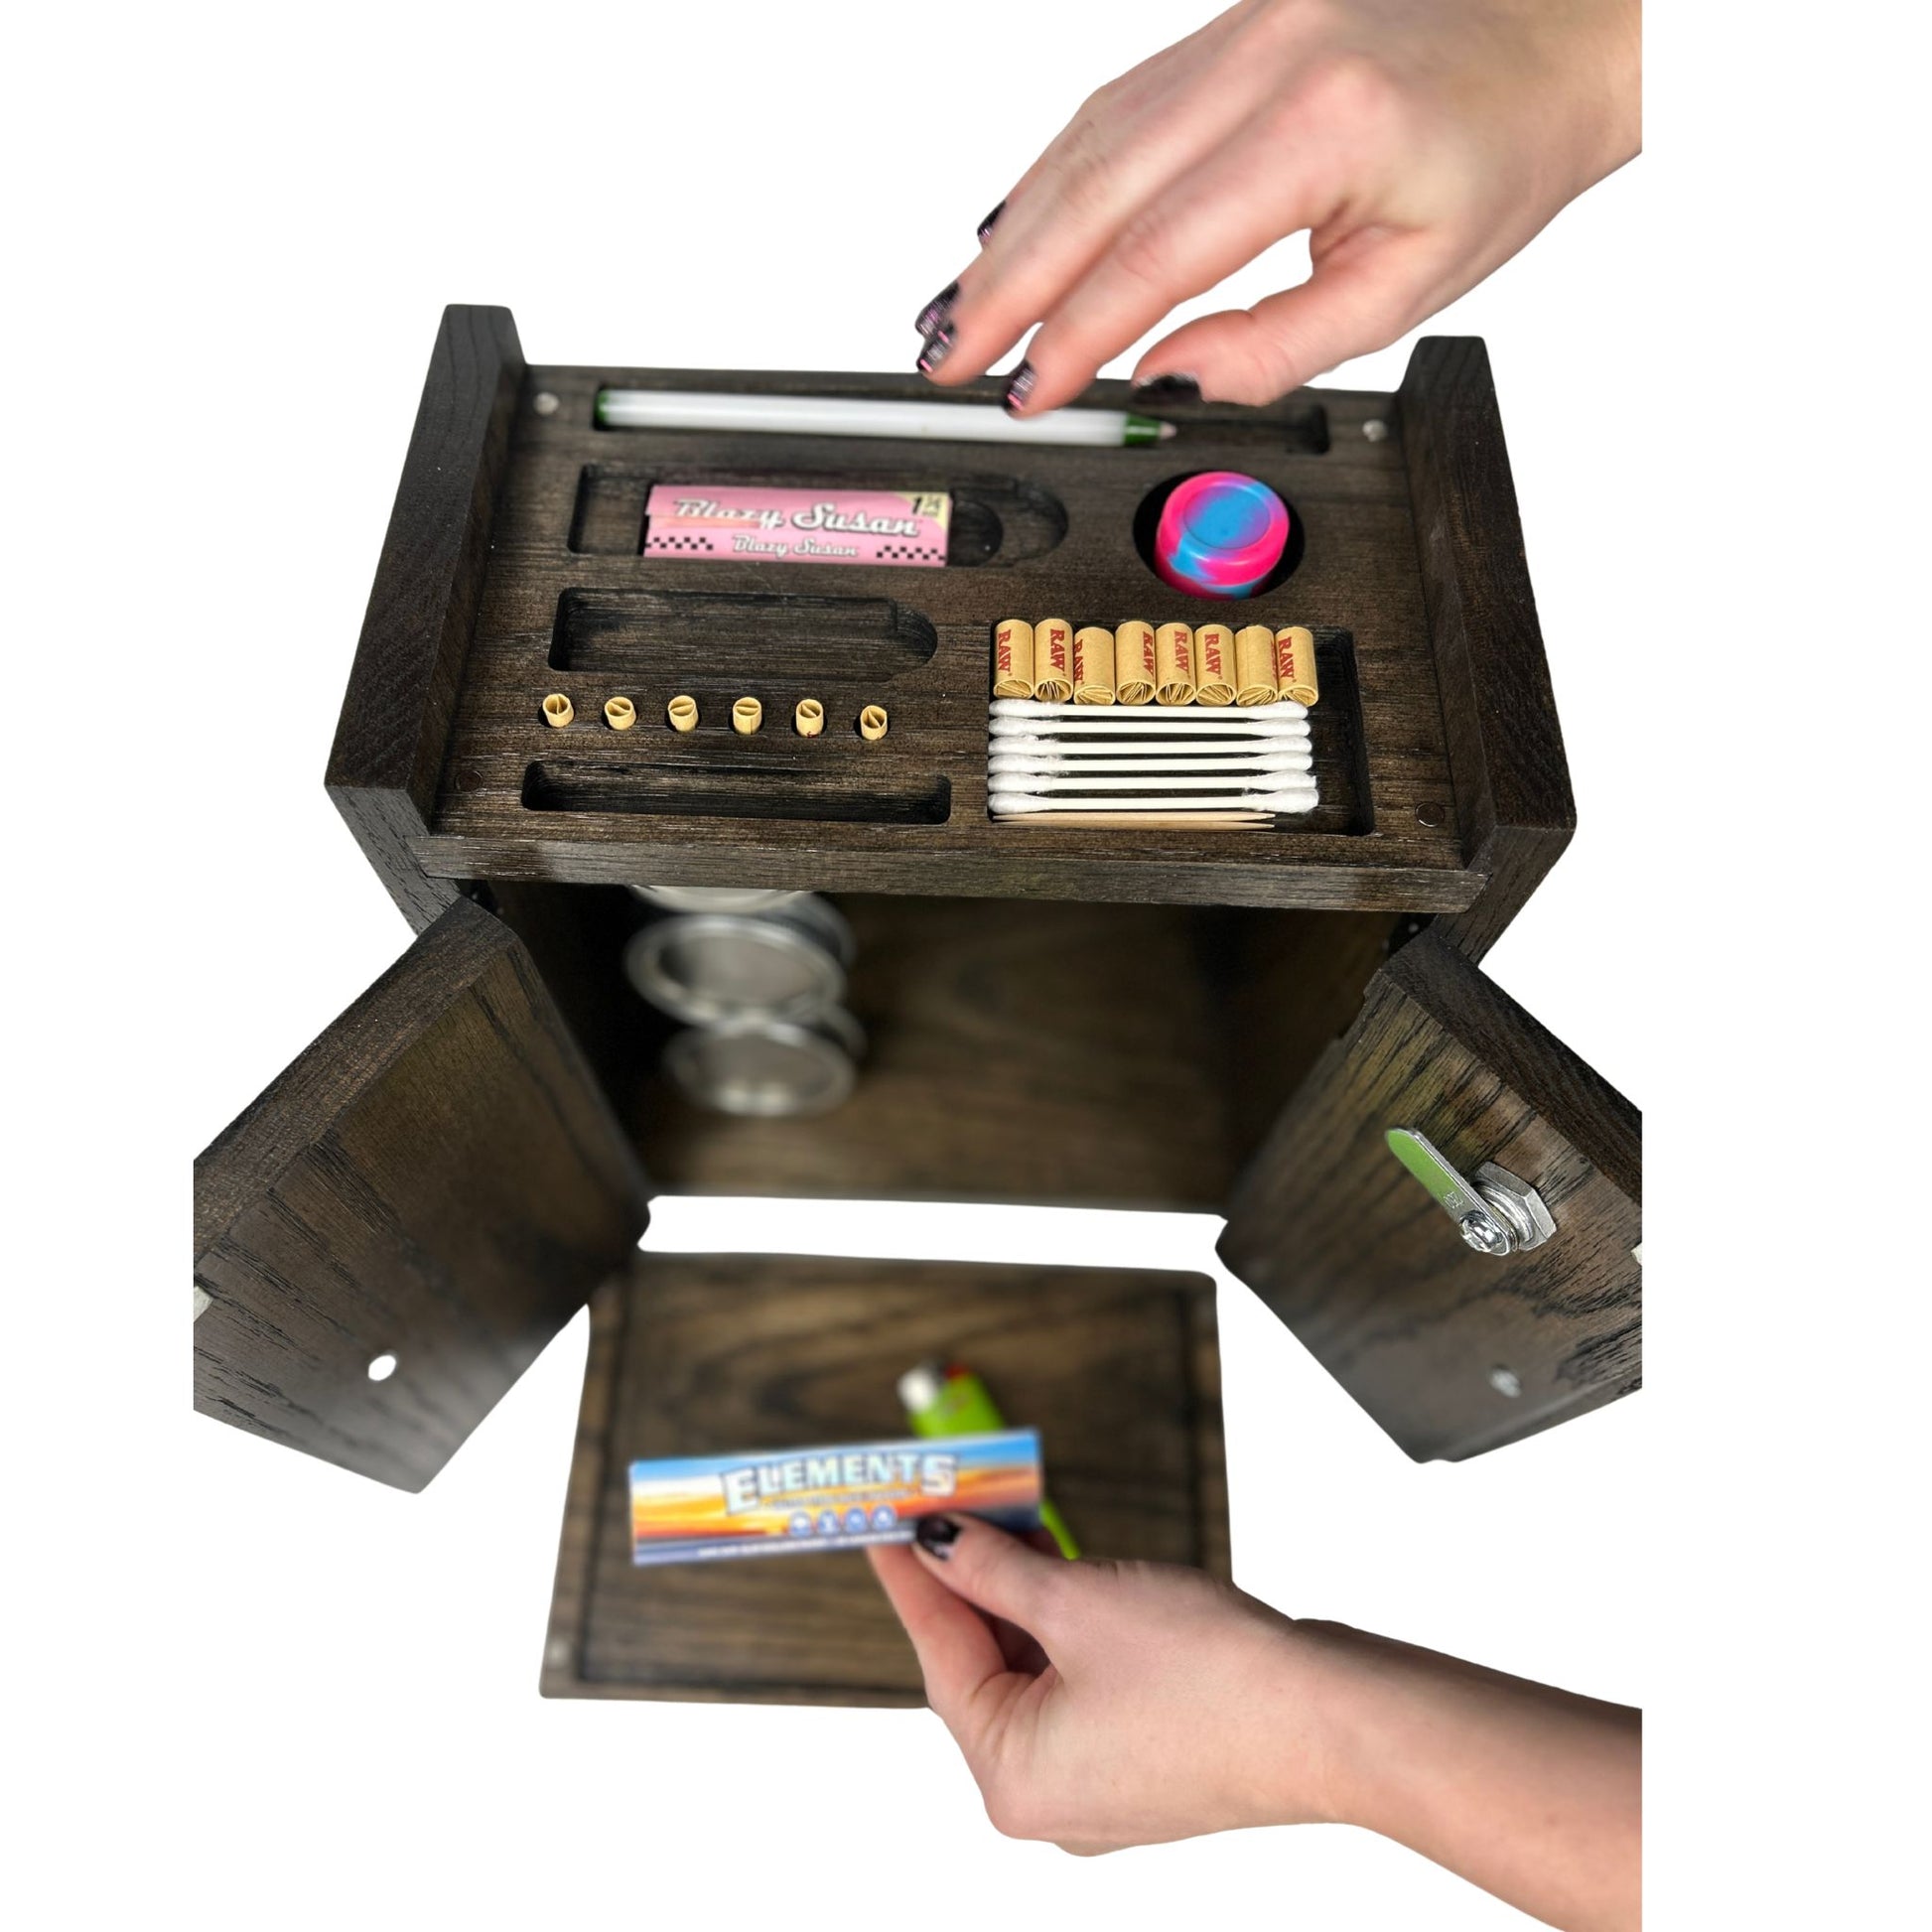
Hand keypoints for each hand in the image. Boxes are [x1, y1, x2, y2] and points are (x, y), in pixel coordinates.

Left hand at [872, 1516, 1641, 1930]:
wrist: (1331, 1720)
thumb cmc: (1212, 1679)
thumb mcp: (1078, 1602)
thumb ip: (997, 1570)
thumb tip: (942, 1541)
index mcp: (1013, 1778)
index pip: (939, 1657)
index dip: (911, 1577)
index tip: (883, 1523)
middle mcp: (1047, 1797)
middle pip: (983, 1666)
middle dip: (971, 1580)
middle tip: (949, 1504)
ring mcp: (1098, 1784)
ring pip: (1034, 1672)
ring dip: (1021, 1596)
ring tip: (1006, 1518)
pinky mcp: (1143, 1759)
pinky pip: (1079, 1685)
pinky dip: (1066, 1627)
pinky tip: (1062, 1566)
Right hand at [912, 0, 1640, 409]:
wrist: (1557, 29)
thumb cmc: (1502, 149)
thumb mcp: (1411, 283)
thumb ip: (1281, 343)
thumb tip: (1171, 382)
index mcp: (1323, 125)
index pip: (1159, 250)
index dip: (1076, 332)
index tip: (1028, 390)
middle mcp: (1267, 54)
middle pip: (1094, 185)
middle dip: (1007, 285)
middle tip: (949, 357)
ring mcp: (1239, 27)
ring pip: (1087, 137)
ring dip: (1012, 231)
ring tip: (957, 309)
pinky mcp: (1226, 25)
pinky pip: (1113, 104)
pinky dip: (1050, 174)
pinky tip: (1010, 225)